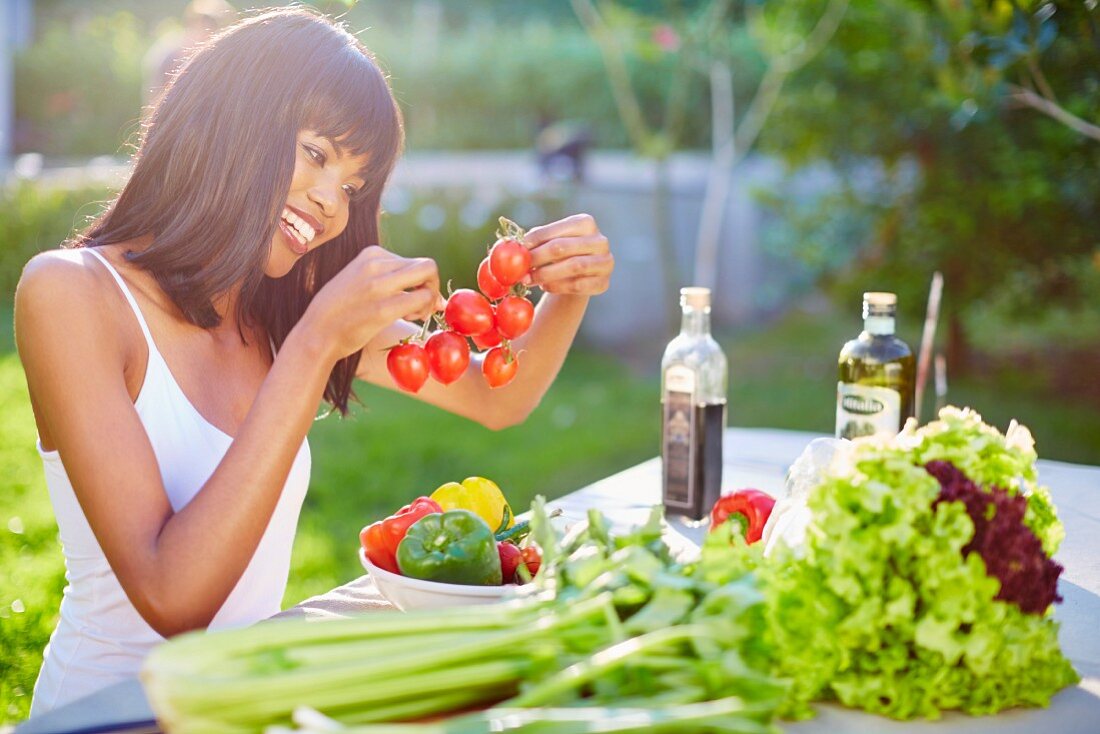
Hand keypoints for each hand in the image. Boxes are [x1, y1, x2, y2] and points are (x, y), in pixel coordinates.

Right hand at [302, 246, 440, 361]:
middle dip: (433, 286)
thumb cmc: (340, 312)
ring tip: (414, 314)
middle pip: (427, 265)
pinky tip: (410, 318)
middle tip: (423, 306)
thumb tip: (428, 288)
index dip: (420, 282)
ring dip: (430, 298)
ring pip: (428, 277)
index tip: (411, 298)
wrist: (316, 334)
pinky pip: (422, 299)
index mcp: (371, 255)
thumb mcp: (359, 280)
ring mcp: (379, 285)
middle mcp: (376, 264)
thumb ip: (388, 278)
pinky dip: (424, 309)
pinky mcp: (383, 309)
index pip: (412, 261)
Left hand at [522, 213, 613, 295]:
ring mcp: (605, 262)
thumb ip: (536, 240)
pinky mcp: (604, 282)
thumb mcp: (550, 241)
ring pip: (573, 266)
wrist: (580, 276)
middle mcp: (600, 240)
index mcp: (585, 222)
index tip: (518, 250)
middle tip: (520, 268)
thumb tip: (516, 245)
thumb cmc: (561, 254)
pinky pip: (579, 285)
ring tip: (529, 280)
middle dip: (537, 258)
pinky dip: (558, 287)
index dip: (534, 240)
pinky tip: (545, 286)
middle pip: (562, 247)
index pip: (555, 230)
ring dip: (546, 274)